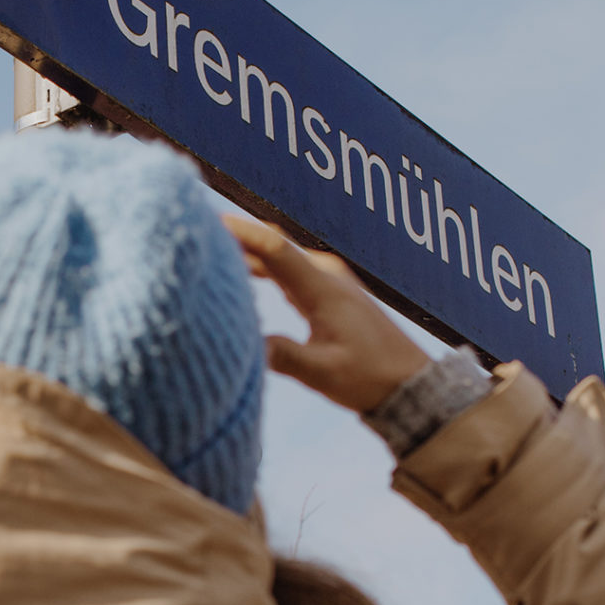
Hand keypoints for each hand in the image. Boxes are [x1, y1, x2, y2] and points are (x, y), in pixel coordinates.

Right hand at [223, 212, 427, 413]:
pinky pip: (288, 271)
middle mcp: (326, 275)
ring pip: (279, 258)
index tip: (207, 221)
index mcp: (323, 288)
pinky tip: (242, 274)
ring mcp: (329, 282)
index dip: (240, 232)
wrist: (408, 383)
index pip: (274, 249)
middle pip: (272, 246)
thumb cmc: (370, 378)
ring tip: (209, 248)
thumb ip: (286, 357)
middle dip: (235, 236)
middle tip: (195, 230)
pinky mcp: (329, 294)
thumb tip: (246, 345)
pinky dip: (262, 268)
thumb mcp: (324, 373)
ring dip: (246, 252)